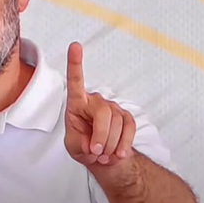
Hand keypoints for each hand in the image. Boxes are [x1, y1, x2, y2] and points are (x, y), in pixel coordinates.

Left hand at [63, 42, 135, 166]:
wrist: (101, 156)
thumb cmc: (83, 145)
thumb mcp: (74, 146)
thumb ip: (80, 143)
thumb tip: (93, 141)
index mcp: (77, 103)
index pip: (76, 81)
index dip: (75, 63)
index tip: (75, 46)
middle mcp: (95, 101)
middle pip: (103, 113)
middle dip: (101, 136)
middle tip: (96, 152)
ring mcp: (113, 108)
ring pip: (117, 124)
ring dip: (110, 145)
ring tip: (103, 154)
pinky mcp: (126, 117)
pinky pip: (129, 129)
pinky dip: (123, 145)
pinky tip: (117, 153)